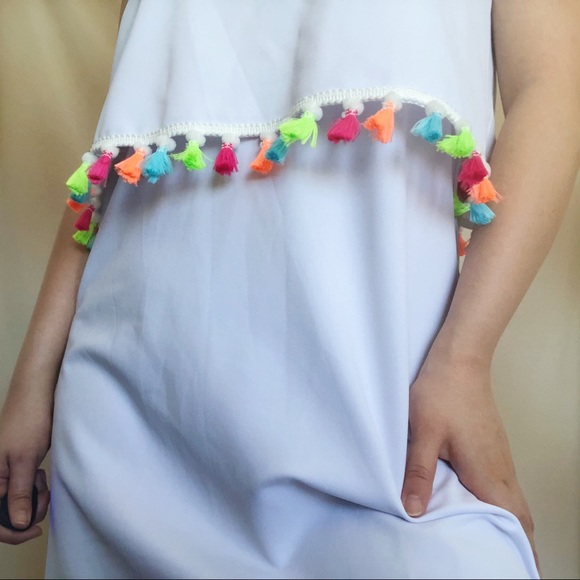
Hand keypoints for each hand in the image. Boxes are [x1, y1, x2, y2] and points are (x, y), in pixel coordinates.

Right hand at [0, 392, 51, 544]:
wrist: (38, 394)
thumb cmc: (28, 421)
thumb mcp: (24, 461)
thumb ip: (19, 494)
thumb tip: (19, 524)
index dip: (12, 532)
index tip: (33, 530)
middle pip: (7, 514)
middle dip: (27, 510)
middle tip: (43, 495)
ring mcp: (6, 472)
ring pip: (19, 502)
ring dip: (34, 497)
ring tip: (42, 479)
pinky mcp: (18, 466)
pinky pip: (25, 488)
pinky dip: (36, 486)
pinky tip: (41, 474)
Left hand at [401, 345, 538, 569]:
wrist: (459, 359)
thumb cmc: (441, 392)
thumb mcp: (422, 433)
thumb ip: (418, 472)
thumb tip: (413, 511)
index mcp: (488, 472)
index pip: (514, 521)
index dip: (520, 547)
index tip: (519, 568)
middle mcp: (501, 468)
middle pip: (519, 515)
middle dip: (516, 540)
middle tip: (501, 559)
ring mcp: (499, 455)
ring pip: (511, 499)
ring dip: (505, 521)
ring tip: (489, 540)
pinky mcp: (492, 445)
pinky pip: (502, 483)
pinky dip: (498, 501)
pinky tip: (477, 502)